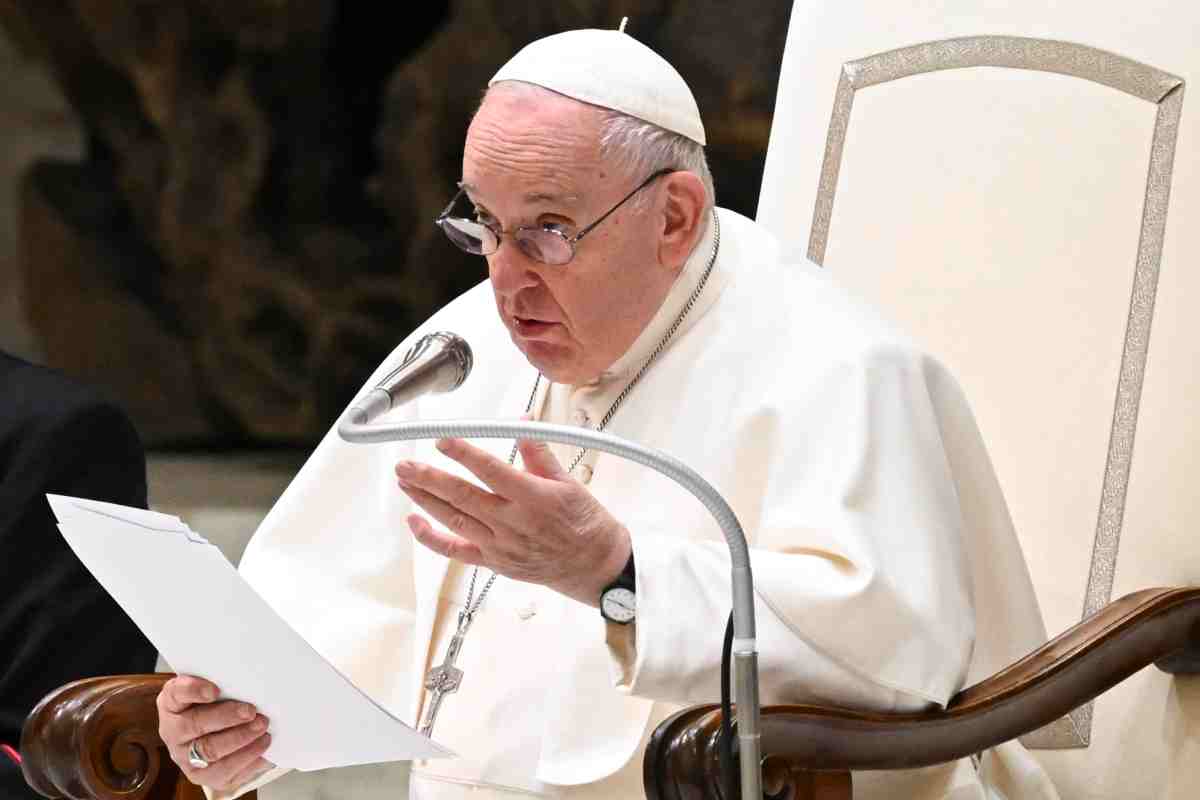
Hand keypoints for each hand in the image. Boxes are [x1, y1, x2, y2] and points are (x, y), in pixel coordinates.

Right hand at [157, 675, 273, 790]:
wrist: (211, 736)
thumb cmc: (212, 706)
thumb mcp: (211, 688)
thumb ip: (223, 682)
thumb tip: (249, 680)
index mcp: (172, 705)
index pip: (175, 694)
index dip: (193, 690)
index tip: (214, 690)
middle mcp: (174, 733)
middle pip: (195, 725)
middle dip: (227, 717)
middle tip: (251, 711)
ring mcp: (187, 758)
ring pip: (211, 752)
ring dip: (240, 739)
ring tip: (262, 727)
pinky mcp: (204, 777)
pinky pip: (226, 772)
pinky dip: (249, 759)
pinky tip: (263, 745)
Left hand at [394, 436, 631, 605]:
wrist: (593, 565)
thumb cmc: (583, 522)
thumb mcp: (568, 480)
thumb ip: (538, 451)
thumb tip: (520, 422)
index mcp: (534, 498)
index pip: (491, 470)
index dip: (464, 453)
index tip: (443, 439)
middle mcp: (514, 523)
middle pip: (463, 496)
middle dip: (430, 478)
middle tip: (407, 464)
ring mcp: (500, 545)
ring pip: (454, 520)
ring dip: (425, 500)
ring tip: (406, 481)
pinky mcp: (494, 562)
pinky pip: (456, 551)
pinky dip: (431, 538)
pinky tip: (414, 521)